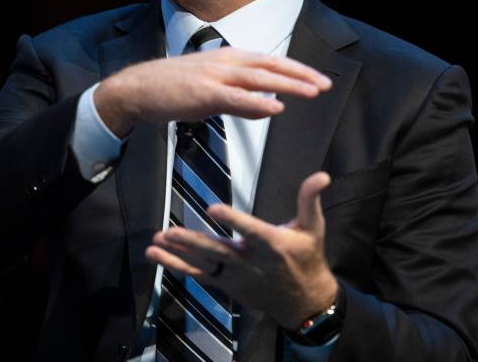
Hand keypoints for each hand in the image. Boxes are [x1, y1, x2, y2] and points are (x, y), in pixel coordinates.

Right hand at [93, 46, 331, 136]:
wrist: (135, 89)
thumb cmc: (170, 89)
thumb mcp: (210, 91)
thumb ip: (238, 98)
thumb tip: (265, 106)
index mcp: (227, 58)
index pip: (269, 61)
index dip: (296, 69)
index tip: (317, 78)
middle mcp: (224, 62)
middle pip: (271, 66)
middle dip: (301, 75)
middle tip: (326, 84)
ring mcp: (213, 76)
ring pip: (259, 78)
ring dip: (288, 85)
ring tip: (312, 92)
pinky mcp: (202, 93)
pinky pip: (235, 98)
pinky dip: (257, 103)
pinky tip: (274, 108)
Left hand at [145, 171, 337, 330]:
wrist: (304, 302)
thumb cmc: (307, 259)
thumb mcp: (313, 228)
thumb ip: (310, 200)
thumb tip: (322, 175)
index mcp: (272, 245)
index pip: (250, 231)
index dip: (232, 220)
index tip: (213, 208)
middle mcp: (250, 262)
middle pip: (218, 252)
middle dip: (192, 242)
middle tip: (169, 232)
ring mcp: (235, 276)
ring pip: (203, 265)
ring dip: (178, 254)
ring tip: (156, 242)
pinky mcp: (226, 284)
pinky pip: (198, 276)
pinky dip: (177, 266)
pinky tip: (156, 256)